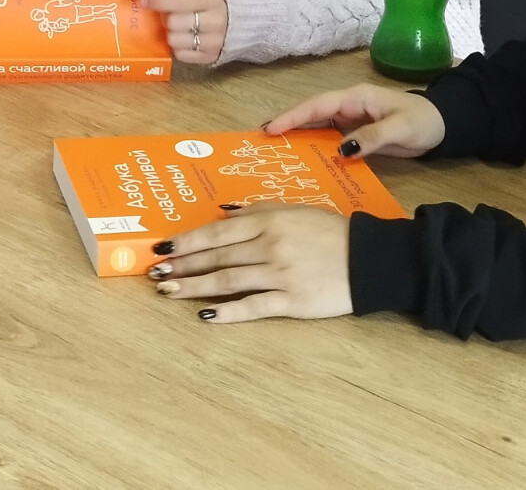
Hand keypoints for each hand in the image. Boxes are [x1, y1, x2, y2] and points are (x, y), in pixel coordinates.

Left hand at [143, 0, 228, 64]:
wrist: (249, 20)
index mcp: (210, 0)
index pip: (177, 2)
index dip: (156, 1)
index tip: (142, 1)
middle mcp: (212, 22)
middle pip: (172, 22)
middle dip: (164, 17)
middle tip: (167, 14)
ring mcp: (212, 42)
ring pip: (174, 40)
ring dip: (170, 33)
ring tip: (176, 26)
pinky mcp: (210, 57)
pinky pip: (181, 55)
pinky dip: (178, 47)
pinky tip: (184, 38)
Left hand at [148, 206, 352, 320]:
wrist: (369, 258)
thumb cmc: (328, 231)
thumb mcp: (293, 209)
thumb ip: (256, 211)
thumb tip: (221, 214)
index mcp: (268, 222)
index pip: (216, 232)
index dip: (187, 241)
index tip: (162, 247)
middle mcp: (269, 246)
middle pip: (217, 257)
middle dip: (183, 265)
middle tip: (156, 272)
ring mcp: (280, 275)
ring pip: (228, 280)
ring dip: (194, 287)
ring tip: (168, 291)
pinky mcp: (293, 302)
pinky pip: (254, 306)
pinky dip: (228, 312)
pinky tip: (206, 315)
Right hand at [262, 82, 446, 159]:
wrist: (443, 126)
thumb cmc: (422, 121)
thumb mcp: (399, 128)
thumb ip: (371, 138)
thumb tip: (340, 150)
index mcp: (355, 98)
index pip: (317, 105)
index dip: (293, 116)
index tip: (270, 129)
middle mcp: (348, 106)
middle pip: (311, 114)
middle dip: (286, 124)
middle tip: (260, 141)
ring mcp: (350, 120)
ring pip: (317, 126)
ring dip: (297, 136)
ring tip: (274, 150)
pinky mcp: (355, 134)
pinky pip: (329, 139)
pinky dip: (314, 146)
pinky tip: (303, 157)